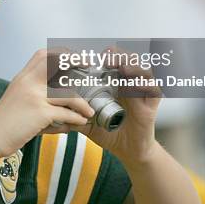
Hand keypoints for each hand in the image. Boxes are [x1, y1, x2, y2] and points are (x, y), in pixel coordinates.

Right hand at [0, 49, 94, 157]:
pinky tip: (80, 123)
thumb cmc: (3, 122)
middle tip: (89, 67)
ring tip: (88, 112)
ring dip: (82, 104)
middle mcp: (28, 82)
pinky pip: (66, 114)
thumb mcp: (15, 98)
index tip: (74, 58)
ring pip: (68, 93)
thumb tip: (58, 100)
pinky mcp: (40, 113)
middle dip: (77, 61)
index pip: (43, 55)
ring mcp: (34, 96)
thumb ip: (33, 93)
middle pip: (57, 62)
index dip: (60, 54)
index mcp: (23, 77)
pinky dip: (77, 119)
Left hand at [70, 47, 162, 165]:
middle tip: (106, 56)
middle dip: (118, 55)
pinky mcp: (152, 103)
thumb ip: (72, 115)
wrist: (127, 150)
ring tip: (121, 67)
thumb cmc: (108, 131)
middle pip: (128, 60)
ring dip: (132, 66)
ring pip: (142, 70)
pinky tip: (133, 85)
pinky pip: (153, 89)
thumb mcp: (87, 121)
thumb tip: (51, 113)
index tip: (92, 55)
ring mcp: (141, 92)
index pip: (112, 60)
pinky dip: (144, 84)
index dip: (105, 54)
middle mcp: (128, 83)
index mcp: (113, 83)